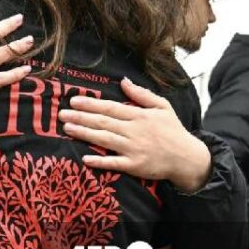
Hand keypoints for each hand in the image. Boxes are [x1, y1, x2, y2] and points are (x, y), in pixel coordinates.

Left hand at [58, 77, 211, 192]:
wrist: (187, 157)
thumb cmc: (173, 131)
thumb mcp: (162, 106)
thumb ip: (142, 94)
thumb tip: (123, 81)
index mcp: (139, 115)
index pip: (110, 107)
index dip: (91, 104)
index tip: (74, 100)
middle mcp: (134, 131)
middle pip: (103, 122)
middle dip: (81, 117)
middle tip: (61, 114)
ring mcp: (134, 149)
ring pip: (105, 139)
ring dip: (84, 133)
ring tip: (67, 128)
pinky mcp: (135, 166)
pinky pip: (114, 163)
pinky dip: (100, 161)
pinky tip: (85, 158)